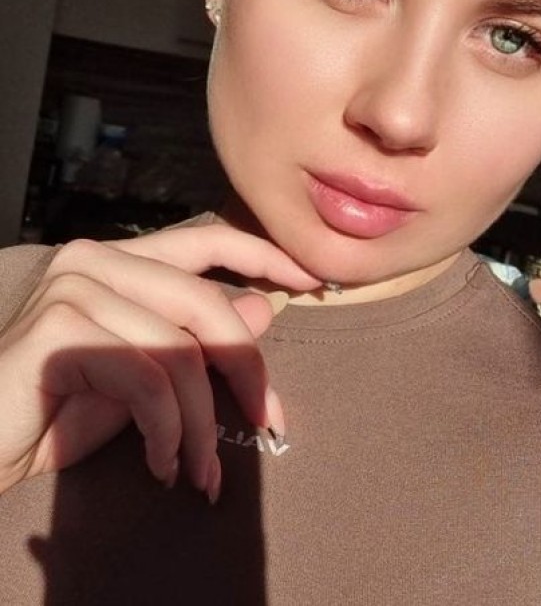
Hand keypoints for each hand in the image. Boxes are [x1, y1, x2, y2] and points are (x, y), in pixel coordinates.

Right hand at [0, 224, 317, 500]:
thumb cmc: (56, 412)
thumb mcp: (143, 378)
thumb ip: (195, 339)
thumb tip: (263, 308)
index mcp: (118, 260)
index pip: (204, 239)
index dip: (262, 254)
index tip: (311, 279)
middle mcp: (95, 259)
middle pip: (205, 302)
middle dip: (247, 369)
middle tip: (269, 425)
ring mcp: (75, 286)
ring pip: (180, 349)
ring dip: (202, 423)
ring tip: (201, 473)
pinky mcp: (59, 328)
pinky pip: (147, 378)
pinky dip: (167, 431)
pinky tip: (162, 465)